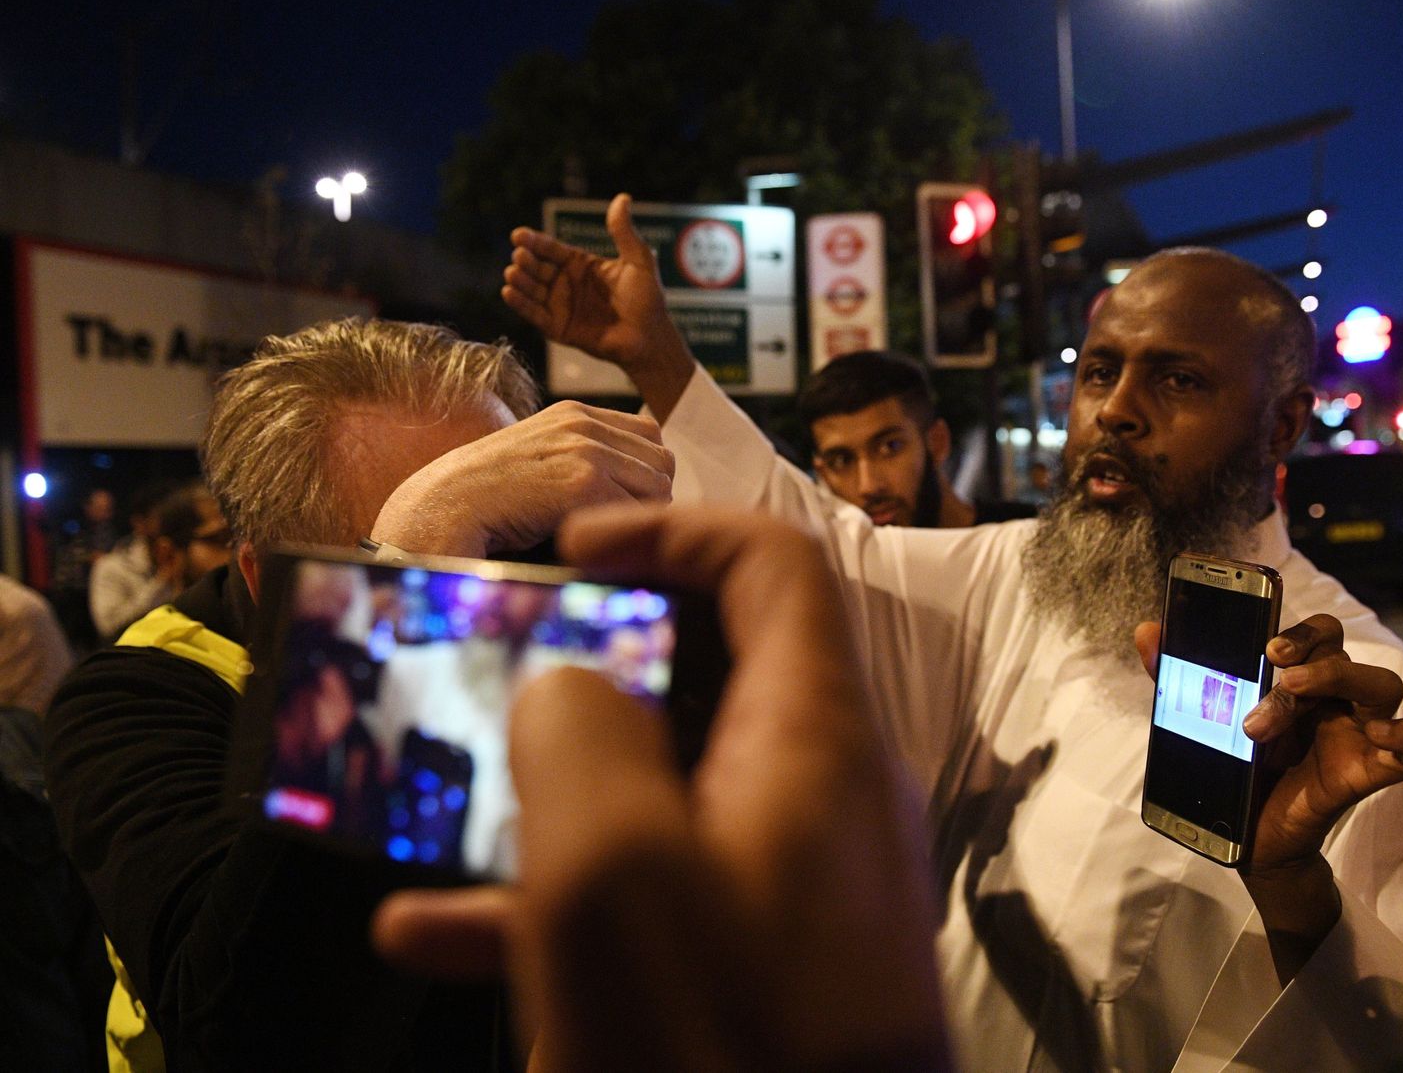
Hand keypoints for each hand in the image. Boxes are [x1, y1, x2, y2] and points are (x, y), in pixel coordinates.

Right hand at [368, 401, 673, 557]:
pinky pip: (637, 516)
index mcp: (573, 414)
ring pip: (658, 491)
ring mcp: (584, 450)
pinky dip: (618, 537)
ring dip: (634, 519)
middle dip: (646, 499)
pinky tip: (582, 543)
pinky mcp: (582, 483)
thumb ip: (581, 460)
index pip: (650, 437)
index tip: (618, 502)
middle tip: (608, 526)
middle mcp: (583, 423)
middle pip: (662, 464)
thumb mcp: (538, 462)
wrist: (438, 512)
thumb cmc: (483, 502)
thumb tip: (641, 486)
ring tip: (593, 533)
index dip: (642, 474)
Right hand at [372, 506, 949, 1071]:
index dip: (670, 528)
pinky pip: (657, 894)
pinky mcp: (763, 968)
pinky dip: (559, 894)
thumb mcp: (615, 870)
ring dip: (553, 781)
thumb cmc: (717, 1046)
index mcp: (813, 740)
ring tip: (443, 794)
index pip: (772, 566)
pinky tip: (434, 933)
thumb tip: (568, 680)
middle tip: (488, 668)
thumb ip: (580, 732)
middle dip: (588, 659)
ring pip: (666, 784)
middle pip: (711, 670)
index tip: (565, 551)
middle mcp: (820, 797)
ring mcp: (794, 887)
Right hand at [502, 193, 695, 418]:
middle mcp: (566, 284)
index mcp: (580, 265)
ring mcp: (561, 306)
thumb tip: (623, 198)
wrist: (650, 337)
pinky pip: (536, 315)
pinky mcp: (559, 329)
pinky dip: (521, 305)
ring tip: (512, 272)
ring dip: (520, 281)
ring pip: (533, 290)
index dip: (535, 242)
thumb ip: (624, 232)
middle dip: (526, 261)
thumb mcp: (638, 260)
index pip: (552, 249)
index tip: (519, 235)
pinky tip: (509, 292)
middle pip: (538, 268)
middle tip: (519, 255)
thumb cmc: (647, 299)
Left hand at [1135, 614, 1402, 980]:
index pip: (1320, 634)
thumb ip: (1177, 677)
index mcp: (1300, 680)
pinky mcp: (1369, 773)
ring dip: (1342, 683)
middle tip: (1277, 676)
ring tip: (1294, 700)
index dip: (1302, 631)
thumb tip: (1145, 630)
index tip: (1268, 647)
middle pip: (1347, 653)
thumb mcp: (1203, 722)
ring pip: (1384, 686)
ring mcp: (1357, 734)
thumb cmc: (1236, 771)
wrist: (1249, 840)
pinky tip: (1382, 739)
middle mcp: (1334, 700)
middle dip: (1313, 658)